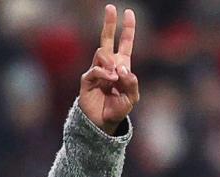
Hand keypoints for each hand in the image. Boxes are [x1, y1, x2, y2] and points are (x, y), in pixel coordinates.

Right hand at [78, 5, 138, 134]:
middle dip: (109, 23)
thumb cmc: (118, 108)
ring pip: (102, 53)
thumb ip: (131, 82)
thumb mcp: (132, 96)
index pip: (125, 44)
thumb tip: (121, 68)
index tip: (129, 13)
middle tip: (111, 7)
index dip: (128, 29)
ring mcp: (97, 70)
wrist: (104, 122)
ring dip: (112, 62)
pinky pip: (96, 70)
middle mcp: (108, 65)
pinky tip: (111, 80)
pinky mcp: (87, 79)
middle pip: (106, 39)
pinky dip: (105, 73)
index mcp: (121, 66)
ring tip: (115, 78)